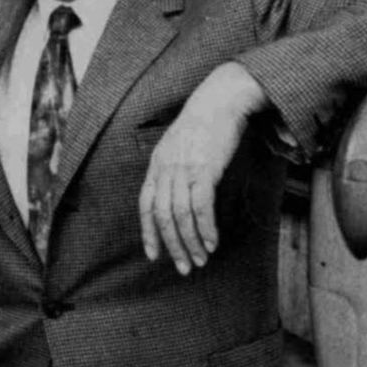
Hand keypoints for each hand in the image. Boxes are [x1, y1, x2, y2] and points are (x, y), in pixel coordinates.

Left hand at [139, 63, 267, 275]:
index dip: (148, 233)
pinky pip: (201, 206)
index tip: (154, 256)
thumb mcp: (178, 145)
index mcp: (157, 164)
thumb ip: (174, 168)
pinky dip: (205, 228)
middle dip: (172, 246)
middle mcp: (166, 169)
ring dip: (191, 242)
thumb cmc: (204, 123)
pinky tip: (212, 242)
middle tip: (184, 267)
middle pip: (162, 216)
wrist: (221, 100)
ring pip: (180, 215)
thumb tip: (179, 195)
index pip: (145, 205)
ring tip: (201, 259)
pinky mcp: (204, 169)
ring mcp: (184, 169)